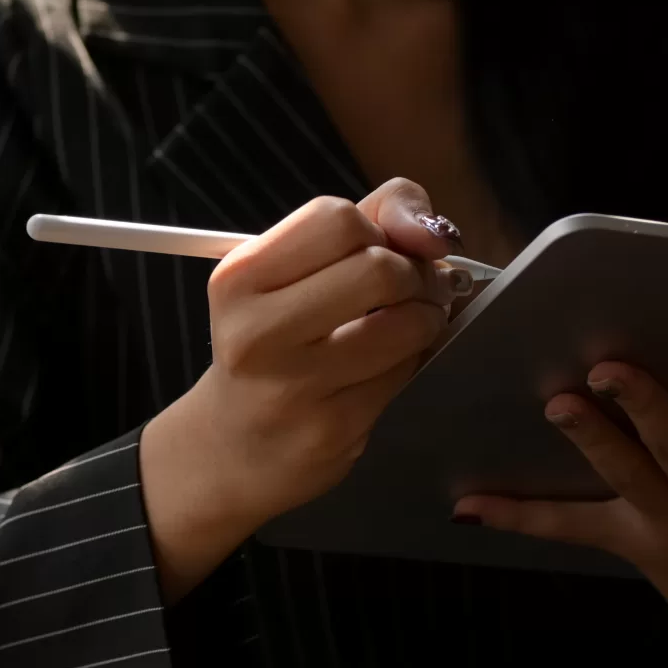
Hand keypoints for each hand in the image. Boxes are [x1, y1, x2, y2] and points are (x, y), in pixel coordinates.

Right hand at [142, 179, 470, 600]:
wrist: (233, 448)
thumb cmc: (272, 345)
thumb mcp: (290, 272)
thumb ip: (368, 220)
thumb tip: (433, 232)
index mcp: (239, 278)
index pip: (337, 219)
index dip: (381, 228)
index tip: (386, 247)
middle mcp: (256, 331)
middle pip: (376, 267)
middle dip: (415, 273)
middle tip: (417, 286)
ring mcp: (293, 385)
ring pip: (402, 323)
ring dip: (427, 317)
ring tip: (416, 320)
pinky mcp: (332, 427)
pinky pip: (404, 372)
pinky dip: (415, 358)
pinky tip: (395, 360)